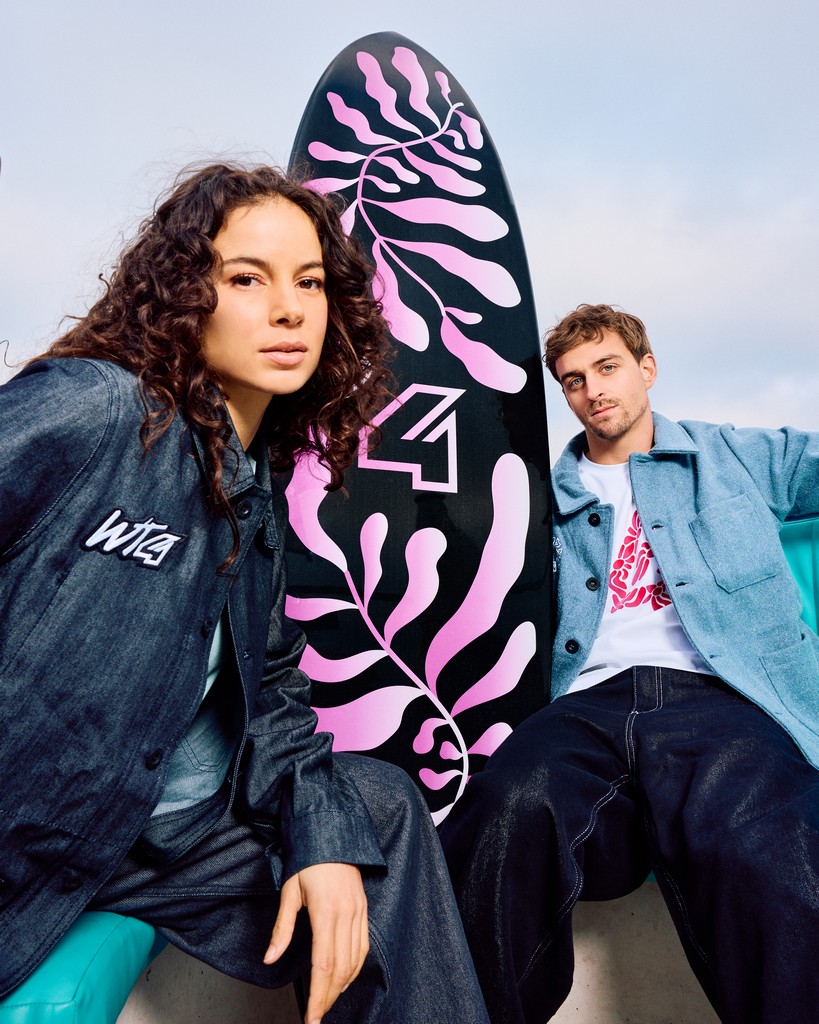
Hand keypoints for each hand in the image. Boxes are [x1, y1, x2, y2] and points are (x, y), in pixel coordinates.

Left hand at [263, 862, 368, 1023]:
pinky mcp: (364, 909)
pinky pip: (363, 946)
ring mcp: (358, 912)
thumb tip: (269, 959)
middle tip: (316, 1016)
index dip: (318, 996)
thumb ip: (282, 928)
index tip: (311, 1017)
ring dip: (342, 986)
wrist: (333, 833)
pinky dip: (355, 968)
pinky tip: (344, 978)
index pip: (323, 965)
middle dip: (329, 998)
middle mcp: (346, 915)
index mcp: (326, 912)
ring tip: (327, 1001)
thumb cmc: (308, 860)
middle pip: (341, 969)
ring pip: (355, 961)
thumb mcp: (289, 891)